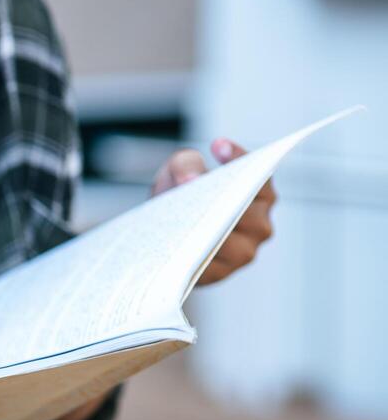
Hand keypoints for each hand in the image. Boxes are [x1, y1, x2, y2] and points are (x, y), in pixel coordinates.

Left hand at [153, 138, 275, 285]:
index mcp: (260, 197)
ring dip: (206, 230)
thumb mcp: (177, 172)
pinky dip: (193, 254)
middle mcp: (260, 226)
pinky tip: (175, 243)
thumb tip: (191, 180)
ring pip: (231, 242)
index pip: (260, 178)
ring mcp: (243, 253)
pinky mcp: (220, 274)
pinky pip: (209, 265)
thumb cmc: (179, 199)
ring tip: (181, 215)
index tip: (217, 145)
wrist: (159, 235)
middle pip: (247, 213)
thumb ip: (186, 163)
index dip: (241, 160)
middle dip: (222, 199)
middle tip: (193, 185)